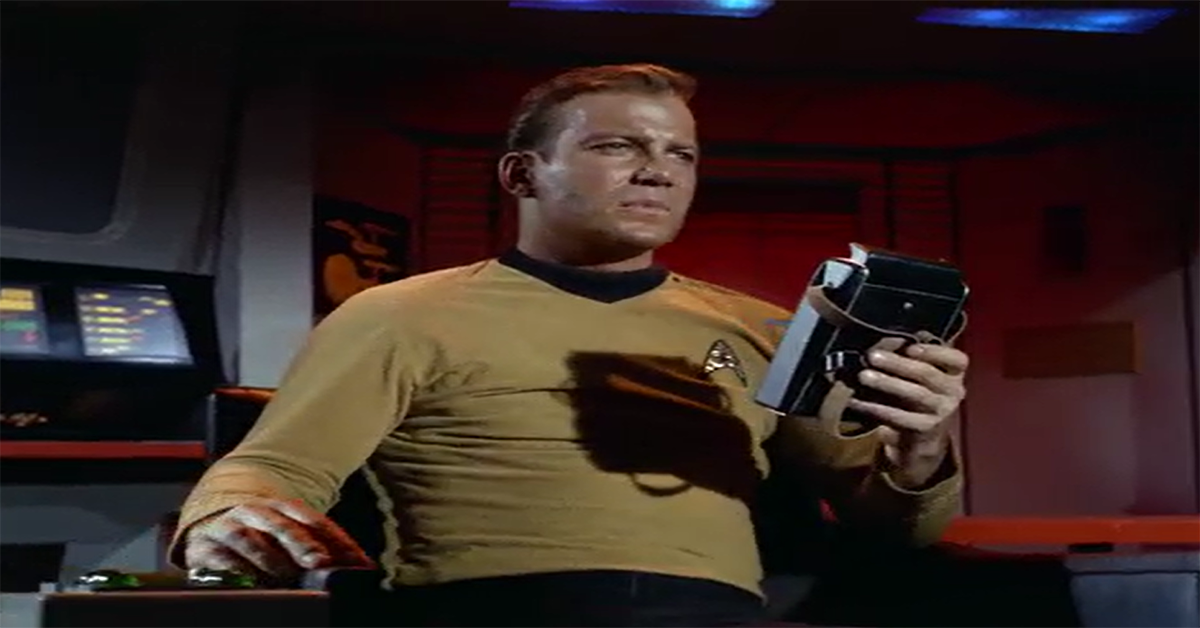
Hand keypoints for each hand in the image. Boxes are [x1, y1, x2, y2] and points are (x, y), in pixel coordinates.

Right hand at [184, 499, 375, 579]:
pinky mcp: (204, 546)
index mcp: (284, 507)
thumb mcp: (290, 535)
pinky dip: (233, 569)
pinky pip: (218, 557)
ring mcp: (229, 527)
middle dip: (302, 543)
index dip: (336, 539)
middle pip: (282, 525)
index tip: (354, 559)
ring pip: (248, 538)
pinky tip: (248, 582)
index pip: (315, 520)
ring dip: (268, 558)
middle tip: (318, 562)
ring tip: (283, 576)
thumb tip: (361, 566)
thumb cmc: (262, 536)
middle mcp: (256, 512)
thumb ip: (322, 547)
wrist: (212, 523)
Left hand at [846, 343, 967, 486]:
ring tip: (863, 376)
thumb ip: (911, 356)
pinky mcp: (925, 429)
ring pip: (915, 394)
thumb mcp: (919, 374)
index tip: (909, 347)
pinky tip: (856, 401)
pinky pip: (899, 417)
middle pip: (927, 374)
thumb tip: (887, 340)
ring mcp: (941, 412)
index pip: (957, 359)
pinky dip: (876, 408)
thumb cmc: (916, 394)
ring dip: (887, 383)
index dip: (934, 352)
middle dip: (898, 363)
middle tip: (872, 356)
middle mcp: (953, 392)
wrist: (920, 438)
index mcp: (954, 373)